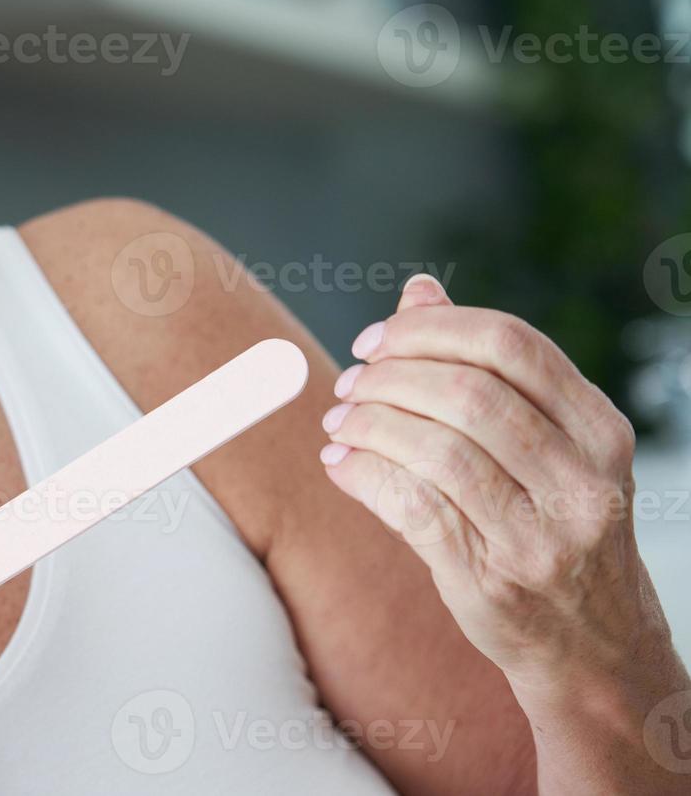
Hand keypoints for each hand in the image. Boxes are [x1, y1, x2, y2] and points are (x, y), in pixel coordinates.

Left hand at [317, 274, 652, 690]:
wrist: (594, 648)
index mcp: (598, 429)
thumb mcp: (546, 445)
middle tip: (347, 384)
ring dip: (369, 424)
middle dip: (389, 377)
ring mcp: (541, 534)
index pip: (510, 345)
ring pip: (436, 447)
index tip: (373, 340)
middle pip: (467, 391)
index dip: (428, 330)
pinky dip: (363, 475)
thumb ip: (484, 368)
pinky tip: (339, 466)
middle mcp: (582, 479)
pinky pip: (411, 506)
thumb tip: (418, 288)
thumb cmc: (552, 525)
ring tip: (337, 424)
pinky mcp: (492, 578)